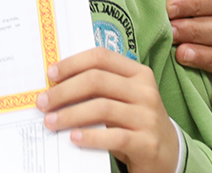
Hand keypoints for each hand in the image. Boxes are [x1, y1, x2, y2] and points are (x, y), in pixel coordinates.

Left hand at [38, 47, 181, 172]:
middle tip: (43, 102)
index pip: (101, 57)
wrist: (168, 153)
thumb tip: (57, 84)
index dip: (73, 63)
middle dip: (64, 91)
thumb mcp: (123, 99)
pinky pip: (113, 136)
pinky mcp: (147, 142)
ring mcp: (148, 117)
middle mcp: (145, 91)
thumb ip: (100, 87)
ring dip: (70, 114)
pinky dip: (90, 136)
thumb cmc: (135, 122)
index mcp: (138, 73)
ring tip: (51, 121)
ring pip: (102, 108)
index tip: (51, 74)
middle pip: (97, 81)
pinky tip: (73, 138)